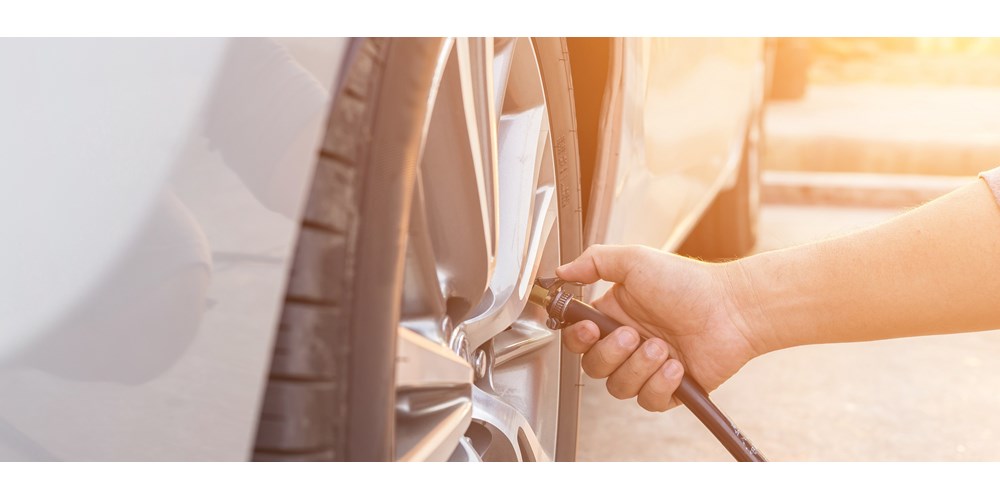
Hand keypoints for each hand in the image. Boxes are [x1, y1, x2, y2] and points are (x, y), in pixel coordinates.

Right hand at [557, 245, 766, 411]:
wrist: (731, 308)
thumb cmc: (688, 283)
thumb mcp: (635, 260)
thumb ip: (593, 262)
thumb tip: (561, 273)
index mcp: (615, 315)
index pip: (578, 338)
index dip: (577, 338)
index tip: (590, 329)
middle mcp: (628, 343)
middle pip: (593, 366)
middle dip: (610, 354)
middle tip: (633, 335)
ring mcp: (648, 367)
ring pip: (618, 387)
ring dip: (638, 367)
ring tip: (663, 347)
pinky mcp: (670, 389)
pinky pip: (648, 400)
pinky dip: (660, 385)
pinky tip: (677, 366)